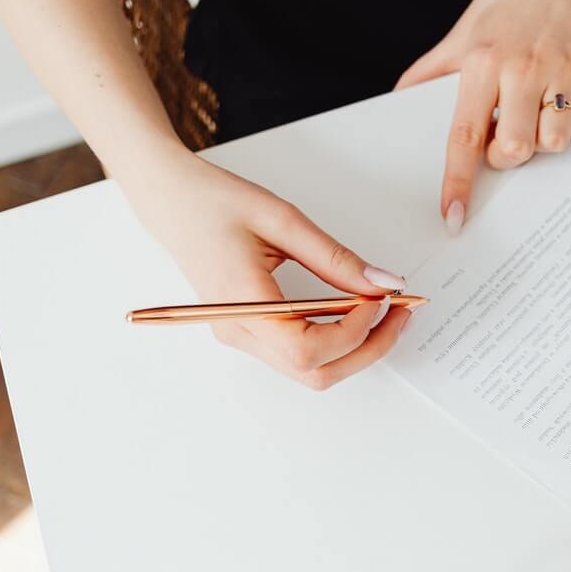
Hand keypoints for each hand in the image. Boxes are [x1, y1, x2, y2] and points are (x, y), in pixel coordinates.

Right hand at [124, 151, 411, 389]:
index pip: (309, 350)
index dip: (356, 331)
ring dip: (354, 348)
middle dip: (368, 349)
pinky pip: (299, 354)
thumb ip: (336, 258)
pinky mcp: (248, 330)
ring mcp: (241, 336)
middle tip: (401, 312)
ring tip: (383, 310)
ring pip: (310, 371)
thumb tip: (383, 284)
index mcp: (242, 304)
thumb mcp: (283, 220)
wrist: (170, 199)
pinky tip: (354, 311)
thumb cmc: (215, 202)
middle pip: (315, 373)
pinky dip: (335, 340)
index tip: (382, 298)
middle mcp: (239, 332)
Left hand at [395, 0, 570, 233]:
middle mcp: (523, 71)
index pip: (463, 136)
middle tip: (501, 134)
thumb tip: (399, 102)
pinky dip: (569, 126)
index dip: (457, 182)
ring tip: (532, 116)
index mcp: (483, 62)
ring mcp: (561, 74)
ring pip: (552, 145)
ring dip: (539, 143)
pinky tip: (558, 102)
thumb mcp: (463, 30)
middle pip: (513, 151)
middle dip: (504, 156)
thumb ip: (432, 71)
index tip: (453, 216)